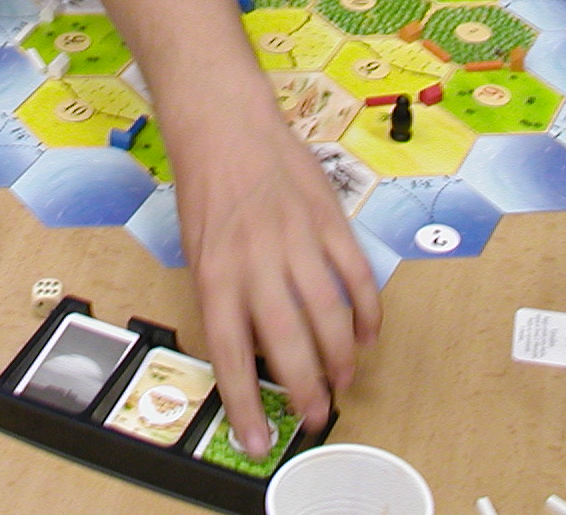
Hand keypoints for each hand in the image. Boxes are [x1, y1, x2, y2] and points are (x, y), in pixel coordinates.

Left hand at [175, 112, 381, 455]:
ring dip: (341, 357)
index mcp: (216, 274)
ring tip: (343, 382)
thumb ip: (225, 300)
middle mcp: (257, 261)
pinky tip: (366, 335)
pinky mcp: (328, 219)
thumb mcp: (198, 252)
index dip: (245, 404)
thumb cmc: (207, 191)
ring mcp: (298, 239)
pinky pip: (356, 275)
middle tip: (316, 417)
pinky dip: (367, 311)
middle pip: (290, 342)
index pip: (232, 354)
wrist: (226, 125)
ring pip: (330, 314)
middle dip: (307, 390)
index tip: (258, 440)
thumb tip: (253, 356)